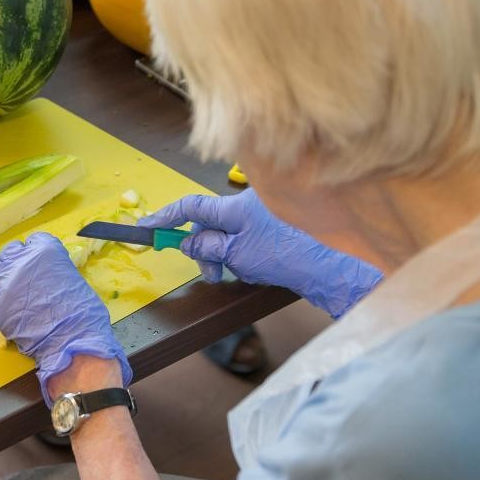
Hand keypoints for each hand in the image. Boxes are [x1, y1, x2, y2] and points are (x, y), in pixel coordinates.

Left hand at [0, 232, 132, 404]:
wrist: (70, 340)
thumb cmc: (82, 312)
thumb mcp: (73, 280)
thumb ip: (56, 270)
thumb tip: (47, 276)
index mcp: (44, 250)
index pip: (35, 241)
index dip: (37, 254)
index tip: (40, 265)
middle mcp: (20, 259)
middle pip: (11, 251)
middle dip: (16, 262)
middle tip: (24, 278)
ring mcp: (3, 280)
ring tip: (8, 289)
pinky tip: (4, 307)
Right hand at [139, 189, 382, 317]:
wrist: (333, 266)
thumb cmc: (288, 254)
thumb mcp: (237, 255)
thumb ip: (207, 247)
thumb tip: (188, 242)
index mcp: (235, 206)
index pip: (191, 207)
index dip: (165, 218)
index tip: (146, 230)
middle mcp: (249, 204)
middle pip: (210, 224)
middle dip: (205, 250)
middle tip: (212, 274)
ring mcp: (265, 215)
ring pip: (229, 234)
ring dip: (226, 257)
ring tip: (238, 275)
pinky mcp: (278, 229)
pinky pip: (247, 239)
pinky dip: (244, 255)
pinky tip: (257, 270)